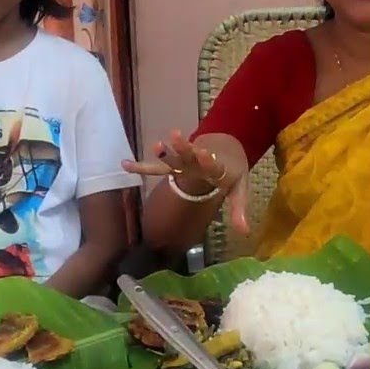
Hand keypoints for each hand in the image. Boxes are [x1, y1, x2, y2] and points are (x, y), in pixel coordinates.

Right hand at [123, 130, 250, 233]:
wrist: (226, 147)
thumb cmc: (232, 174)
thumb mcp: (239, 190)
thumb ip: (239, 209)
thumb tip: (245, 232)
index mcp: (218, 168)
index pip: (213, 164)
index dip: (208, 160)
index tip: (203, 153)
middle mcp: (200, 161)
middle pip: (190, 156)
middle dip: (183, 148)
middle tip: (175, 136)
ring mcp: (186, 160)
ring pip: (174, 157)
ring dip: (165, 152)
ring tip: (155, 145)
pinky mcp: (176, 161)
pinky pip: (158, 166)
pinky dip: (143, 166)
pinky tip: (125, 164)